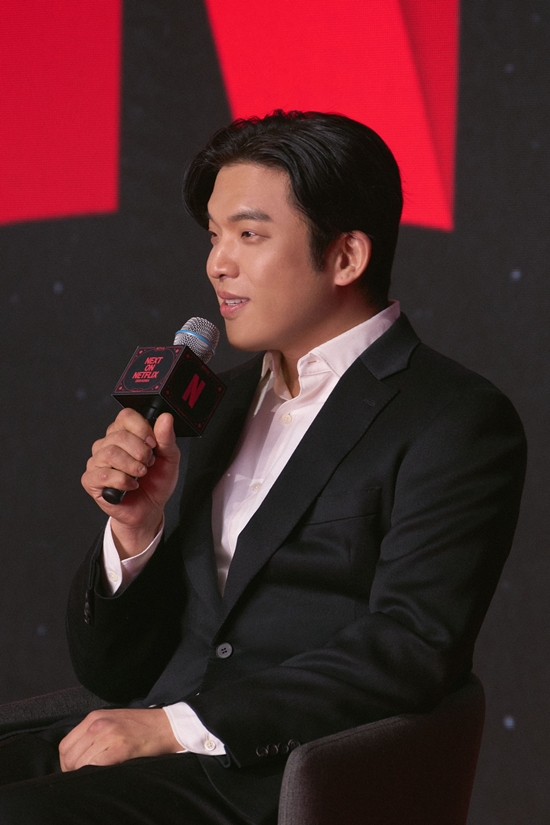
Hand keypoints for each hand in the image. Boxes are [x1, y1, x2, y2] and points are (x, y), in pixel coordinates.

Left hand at [58, 708, 180, 771]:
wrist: (165, 726)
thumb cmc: (140, 726)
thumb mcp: (111, 721)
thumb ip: (93, 734)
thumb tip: (76, 756)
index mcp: (94, 717)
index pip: (65, 746)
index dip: (67, 763)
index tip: (76, 770)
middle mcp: (97, 724)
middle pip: (70, 757)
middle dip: (74, 771)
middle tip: (87, 775)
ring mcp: (108, 735)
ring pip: (80, 764)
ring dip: (86, 773)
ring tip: (99, 773)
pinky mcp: (119, 748)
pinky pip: (95, 767)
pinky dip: (96, 774)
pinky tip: (106, 772)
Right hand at [81, 409, 179, 554]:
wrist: (149, 509)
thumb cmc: (156, 482)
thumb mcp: (169, 458)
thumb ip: (166, 438)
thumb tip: (165, 418)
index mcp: (125, 433)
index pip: (126, 416)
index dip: (141, 428)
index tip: (153, 443)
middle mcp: (108, 444)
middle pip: (118, 435)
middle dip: (140, 452)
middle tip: (149, 464)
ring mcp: (97, 461)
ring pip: (110, 453)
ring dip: (132, 466)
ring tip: (141, 475)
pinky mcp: (91, 480)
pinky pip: (103, 474)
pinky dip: (122, 481)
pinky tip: (131, 485)